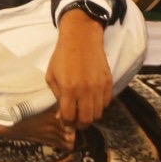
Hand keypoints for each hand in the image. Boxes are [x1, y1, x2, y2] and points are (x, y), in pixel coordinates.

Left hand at [45, 9, 112, 129]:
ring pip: (98, 114)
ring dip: (90, 115)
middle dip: (79, 124)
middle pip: (86, 119)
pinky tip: (92, 99)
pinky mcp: (109, 83)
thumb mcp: (51, 75)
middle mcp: (86, 91)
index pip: (69, 116)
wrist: (81, 38)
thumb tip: (61, 113)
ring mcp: (99, 87)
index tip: (64, 120)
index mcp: (69, 89)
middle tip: (75, 120)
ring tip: (83, 110)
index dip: (66, 122)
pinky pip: (106, 103)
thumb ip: (56, 95)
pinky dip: (99, 105)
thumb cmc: (62, 55)